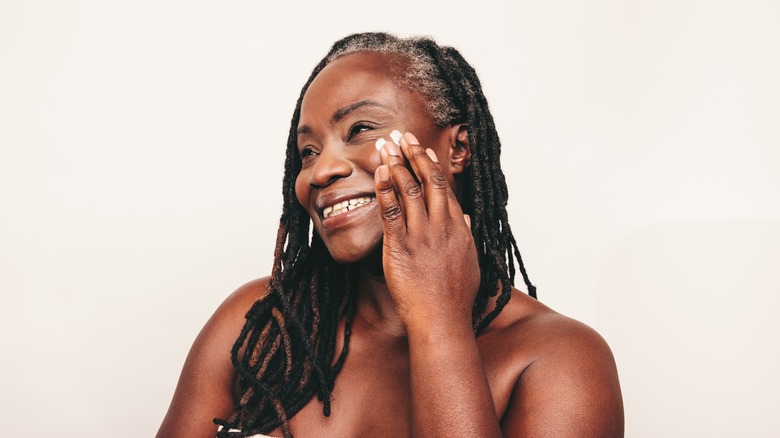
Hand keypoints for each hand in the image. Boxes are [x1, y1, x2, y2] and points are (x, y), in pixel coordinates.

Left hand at [374, 132, 479, 332]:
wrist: (442, 321)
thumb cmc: (456, 299)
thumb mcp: (470, 263)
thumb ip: (466, 237)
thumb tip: (465, 218)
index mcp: (459, 228)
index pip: (444, 188)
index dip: (430, 166)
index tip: (421, 150)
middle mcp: (442, 226)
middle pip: (428, 180)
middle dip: (412, 154)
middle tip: (401, 136)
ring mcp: (421, 235)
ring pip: (408, 189)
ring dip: (395, 164)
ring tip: (384, 146)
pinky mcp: (401, 247)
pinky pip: (390, 211)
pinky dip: (384, 189)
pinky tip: (378, 173)